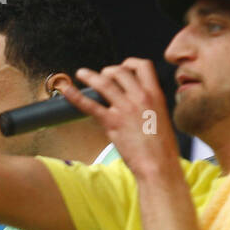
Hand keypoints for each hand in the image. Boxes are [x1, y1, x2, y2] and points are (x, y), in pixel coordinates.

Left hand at [60, 59, 181, 179]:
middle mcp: (140, 97)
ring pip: (104, 83)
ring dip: (90, 76)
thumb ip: (150, 107)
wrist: (158, 165)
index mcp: (155, 95)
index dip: (130, 63)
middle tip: (102, 76)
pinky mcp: (112, 122)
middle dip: (108, 71)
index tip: (123, 67)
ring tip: (81, 74)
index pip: (143, 66)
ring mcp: (125, 108)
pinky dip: (75, 96)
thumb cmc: (162, 148)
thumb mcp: (162, 119)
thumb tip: (139, 106)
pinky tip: (66, 90)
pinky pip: (90, 105)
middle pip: (120, 71)